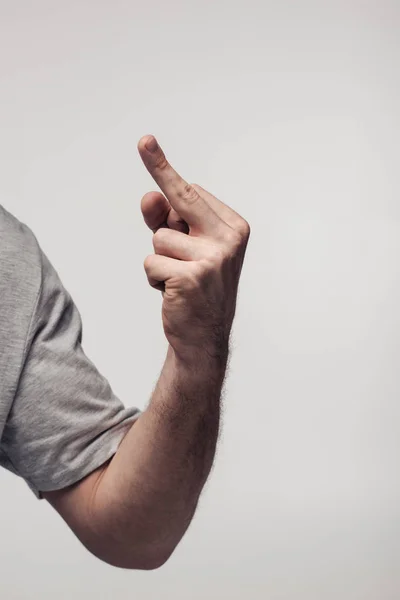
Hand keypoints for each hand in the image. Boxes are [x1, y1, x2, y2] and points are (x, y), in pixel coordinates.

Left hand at [138, 135, 249, 362]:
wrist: (204, 338)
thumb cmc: (194, 286)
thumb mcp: (182, 248)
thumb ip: (167, 220)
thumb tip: (150, 197)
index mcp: (234, 227)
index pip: (192, 192)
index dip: (166, 176)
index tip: (148, 142)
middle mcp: (229, 238)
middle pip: (182, 197)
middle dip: (159, 167)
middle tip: (144, 139)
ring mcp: (213, 257)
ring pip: (159, 238)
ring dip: (160, 260)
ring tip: (179, 279)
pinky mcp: (192, 276)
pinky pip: (151, 263)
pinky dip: (155, 279)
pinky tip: (174, 293)